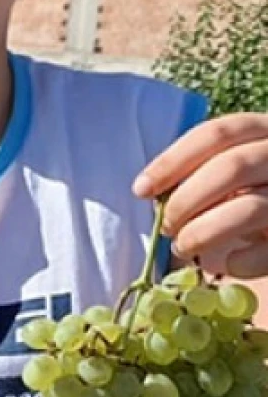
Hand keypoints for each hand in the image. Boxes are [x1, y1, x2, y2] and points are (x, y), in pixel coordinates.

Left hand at [136, 113, 267, 277]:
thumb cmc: (249, 196)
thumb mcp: (228, 173)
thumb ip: (200, 171)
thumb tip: (151, 191)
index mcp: (265, 131)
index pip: (217, 134)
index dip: (172, 161)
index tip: (141, 190)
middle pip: (232, 167)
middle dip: (186, 200)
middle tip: (165, 226)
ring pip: (248, 208)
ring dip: (202, 232)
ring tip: (183, 248)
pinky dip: (242, 261)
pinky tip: (230, 265)